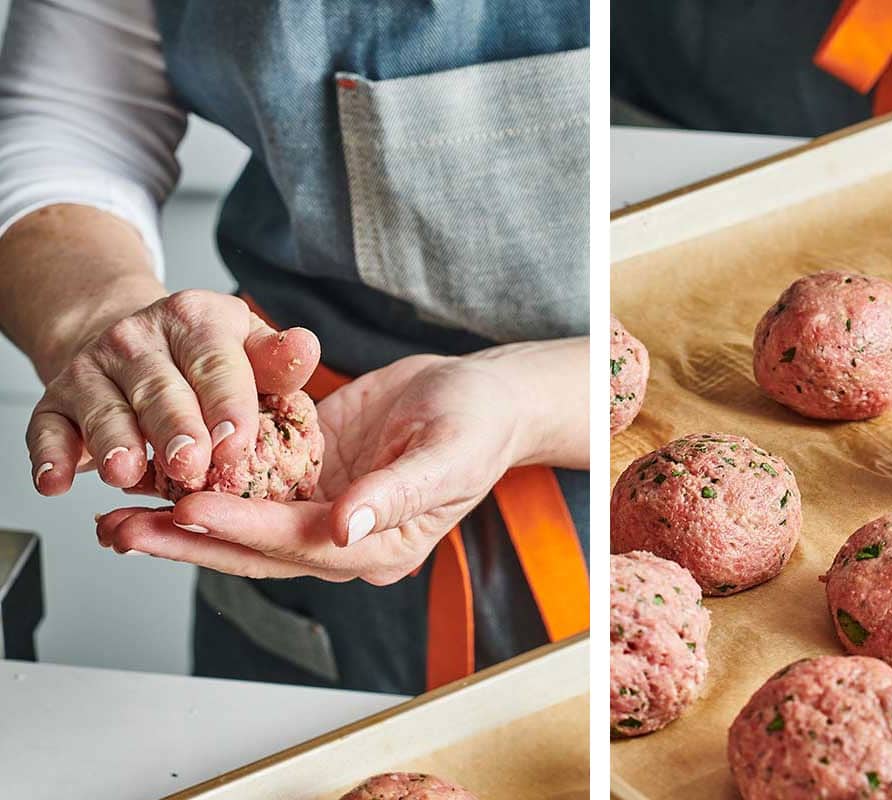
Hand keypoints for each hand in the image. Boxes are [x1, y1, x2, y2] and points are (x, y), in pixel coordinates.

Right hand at [29, 289, 319, 493]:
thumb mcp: (248, 347)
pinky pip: (48, 429)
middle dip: (174, 429)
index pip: (215, 362)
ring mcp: (93, 370)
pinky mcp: (56, 402)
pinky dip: (51, 456)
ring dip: (115, 442)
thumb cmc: (204, 356)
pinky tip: (57, 481)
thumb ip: (278, 360)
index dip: (227, 404)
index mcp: (196, 320)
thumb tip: (305, 347)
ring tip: (128, 473)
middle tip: (191, 465)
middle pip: (160, 388)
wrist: (130, 340)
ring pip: (104, 409)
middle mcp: (138, 339)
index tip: (237, 443)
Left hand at [97, 338, 587, 584]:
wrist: (483, 395)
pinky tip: (158, 473)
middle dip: (188, 539)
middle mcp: (344, 538)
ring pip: (243, 522)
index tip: (192, 509)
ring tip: (116, 514)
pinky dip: (205, 479)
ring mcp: (323, 509)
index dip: (246, 527)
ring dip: (181, 520)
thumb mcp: (449, 454)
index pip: (302, 542)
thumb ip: (398, 493)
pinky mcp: (309, 474)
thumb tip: (344, 528)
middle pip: (256, 547)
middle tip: (123, 529)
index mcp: (381, 546)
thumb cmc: (478, 423)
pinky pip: (250, 480)